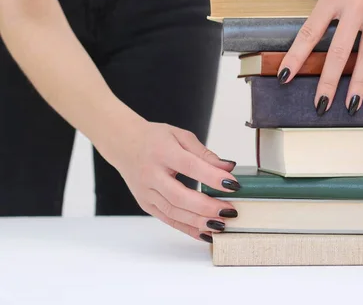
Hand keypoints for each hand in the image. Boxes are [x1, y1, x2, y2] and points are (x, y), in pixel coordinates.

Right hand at [97, 119, 239, 241]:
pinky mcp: (146, 204)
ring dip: (199, 222)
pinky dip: (188, 228)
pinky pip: (168, 220)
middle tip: (230, 211)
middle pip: (179, 196)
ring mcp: (146, 192)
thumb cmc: (154, 139)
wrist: (123, 144)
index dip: (212, 177)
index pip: (189, 166)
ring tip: (221, 225)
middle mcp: (151, 174)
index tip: (233, 185)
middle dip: (207, 207)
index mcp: (162, 152)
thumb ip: (204, 153)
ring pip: (173, 212)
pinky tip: (205, 232)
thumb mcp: (180, 136)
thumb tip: (228, 167)